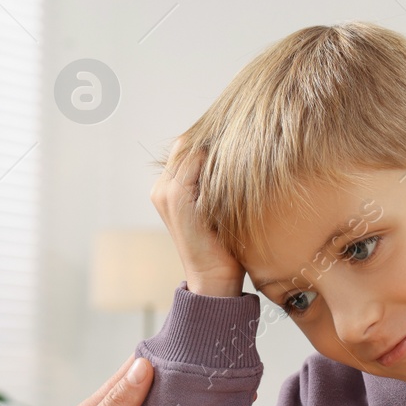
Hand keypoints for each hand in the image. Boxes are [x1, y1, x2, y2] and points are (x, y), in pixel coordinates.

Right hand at [150, 135, 246, 297]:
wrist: (214, 278)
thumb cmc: (224, 246)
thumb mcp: (219, 207)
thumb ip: (216, 182)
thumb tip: (238, 152)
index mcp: (168, 189)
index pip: (186, 147)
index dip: (210, 137)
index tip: (239, 129)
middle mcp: (161, 188)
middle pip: (185, 144)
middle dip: (212, 136)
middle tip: (243, 127)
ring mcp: (165, 193)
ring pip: (188, 149)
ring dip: (214, 144)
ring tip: (244, 138)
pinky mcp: (174, 198)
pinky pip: (193, 162)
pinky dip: (213, 157)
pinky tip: (238, 157)